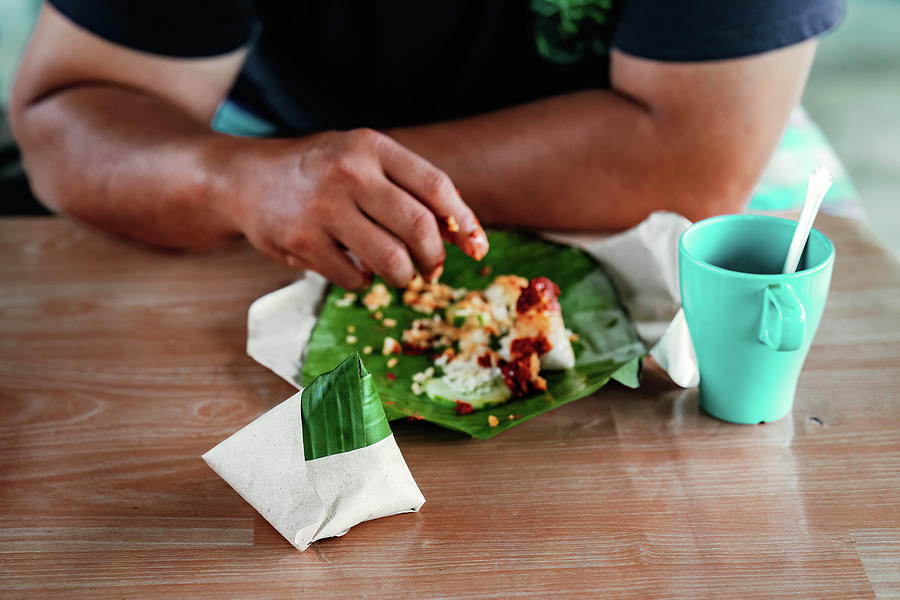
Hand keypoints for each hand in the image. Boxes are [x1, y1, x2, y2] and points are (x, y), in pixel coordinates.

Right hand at [225, 128, 487, 288]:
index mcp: (371, 146)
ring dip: (403, 276)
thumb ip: (410, 188)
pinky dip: (363, 282)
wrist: (246, 179)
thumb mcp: (363, 160)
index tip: (477, 247)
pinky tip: (352, 267)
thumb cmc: (321, 173)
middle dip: (434, 258)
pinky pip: (355, 278)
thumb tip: (465, 234)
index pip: (436, 186)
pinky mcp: (301, 241)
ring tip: (398, 273)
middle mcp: (349, 172)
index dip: (464, 222)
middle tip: (431, 269)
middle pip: (419, 228)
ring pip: (391, 260)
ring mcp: (322, 208)